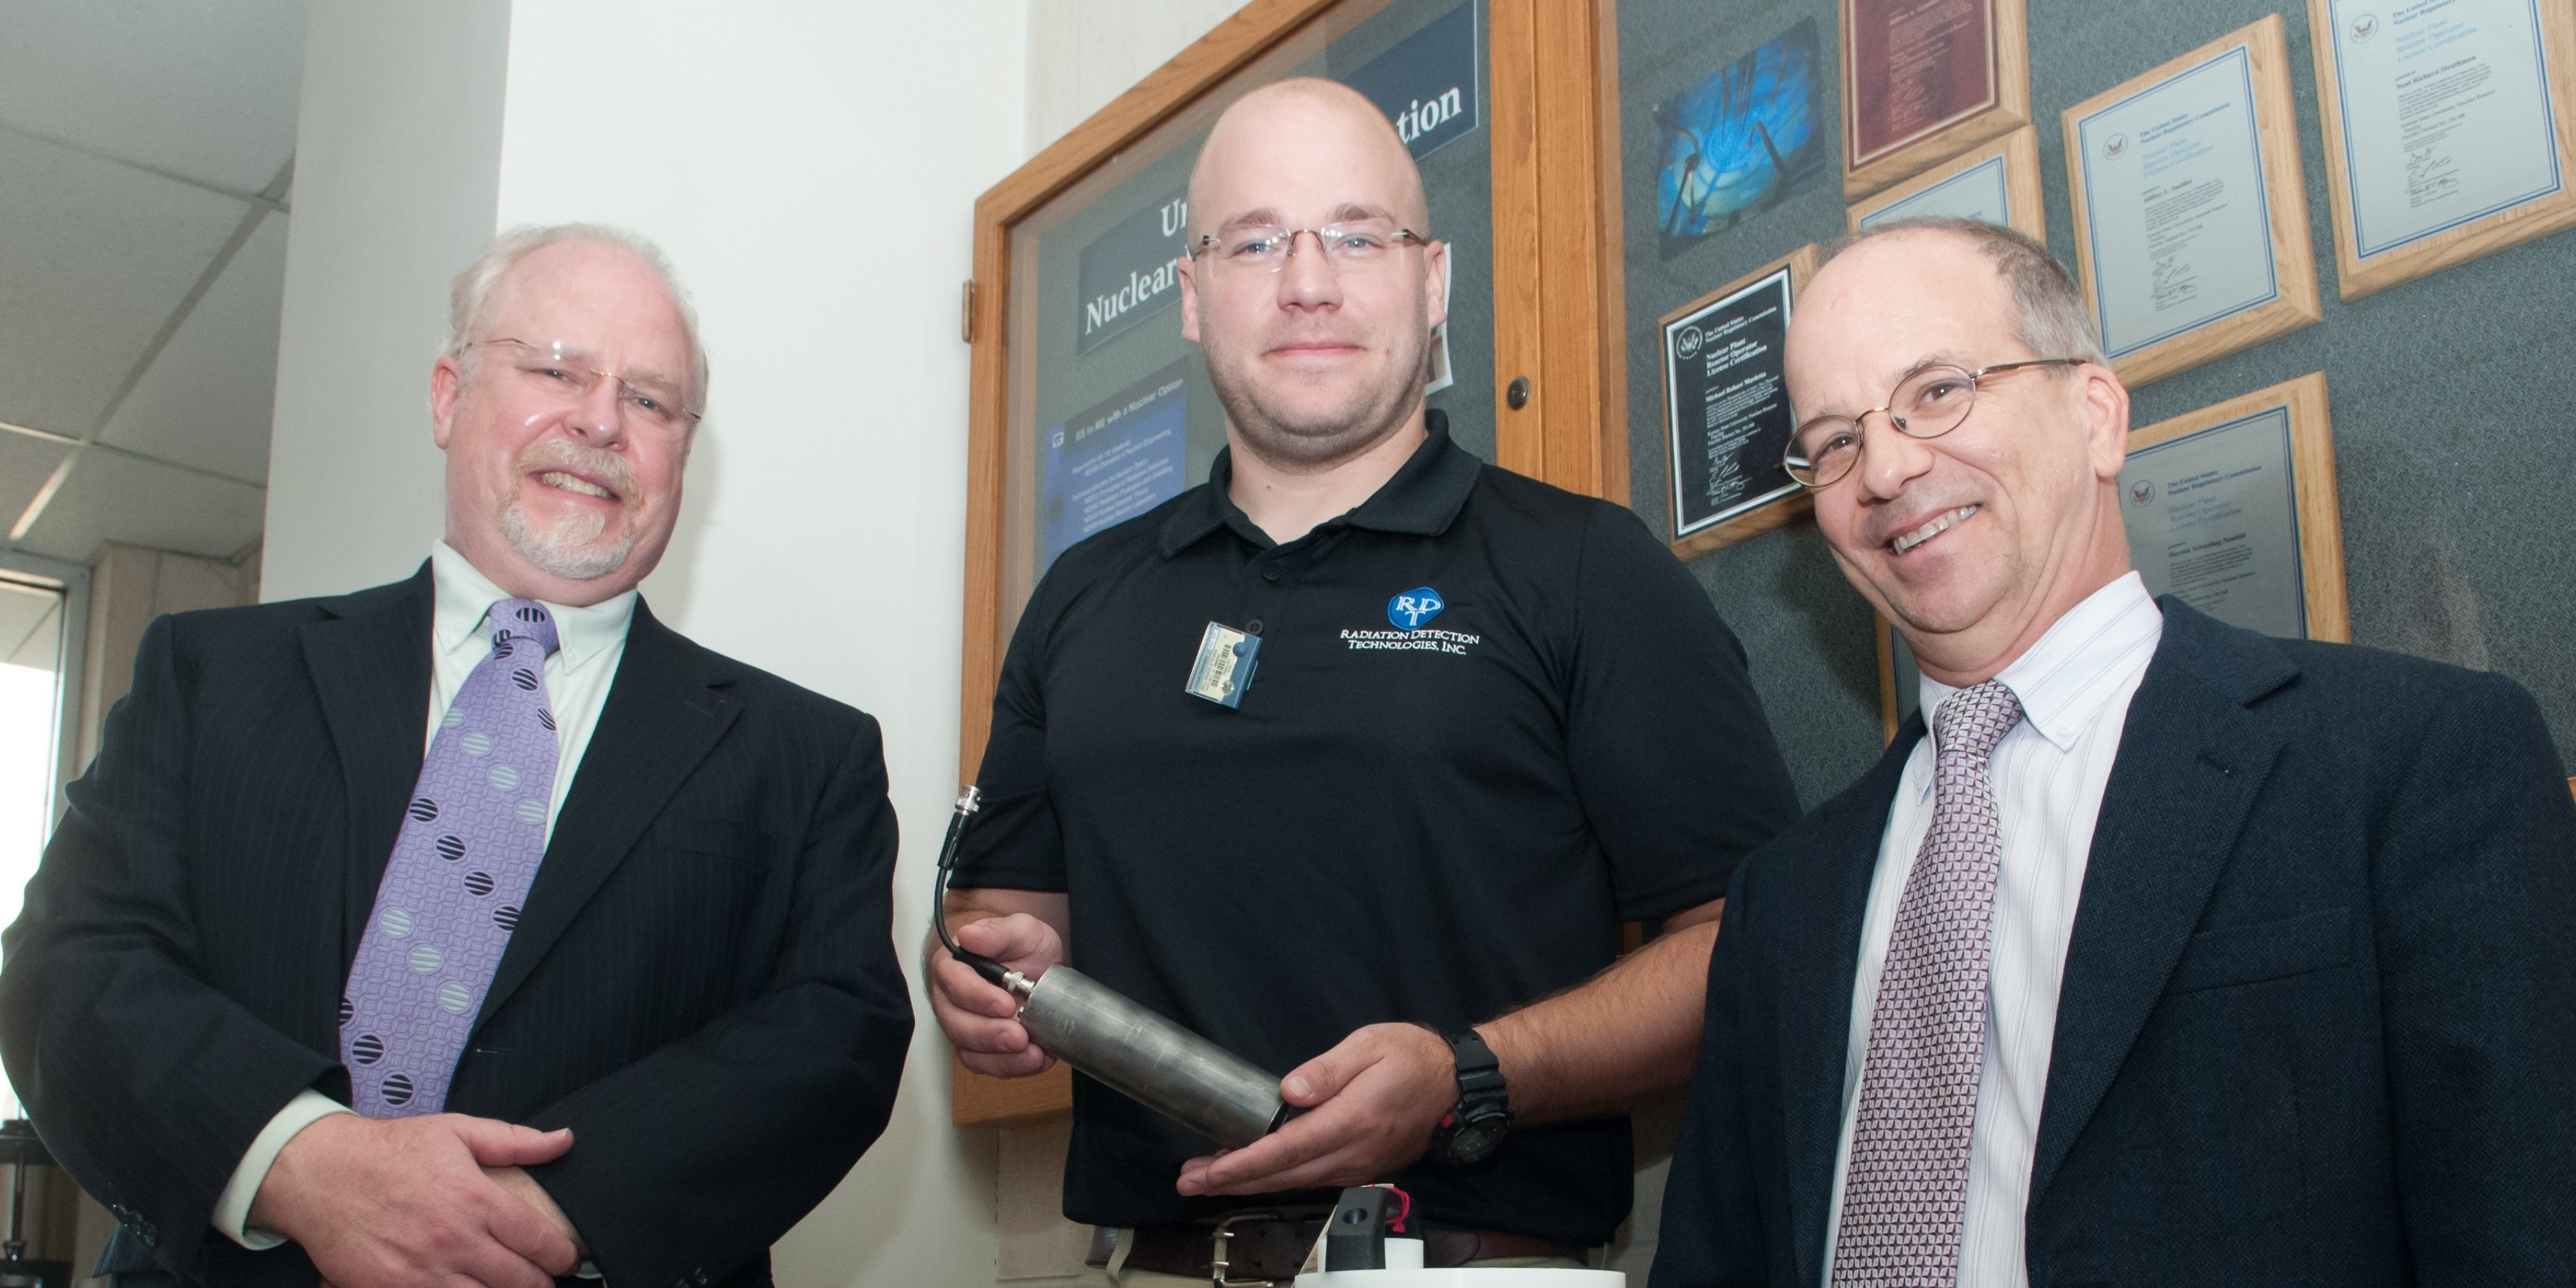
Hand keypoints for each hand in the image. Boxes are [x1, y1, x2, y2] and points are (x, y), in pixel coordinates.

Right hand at [249, 1113, 579, 1287]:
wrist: (321, 1174)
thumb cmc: (388, 1151)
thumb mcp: (456, 1131)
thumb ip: (514, 1141)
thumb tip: (563, 1141)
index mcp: (476, 1201)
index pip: (541, 1242)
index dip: (562, 1256)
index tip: (565, 1259)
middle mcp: (455, 1242)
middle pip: (521, 1282)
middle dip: (540, 1283)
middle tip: (542, 1279)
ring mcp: (423, 1273)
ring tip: (506, 1284)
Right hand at [927, 913, 1064, 1077]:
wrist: (1034, 965)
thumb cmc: (1019, 946)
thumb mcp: (1019, 929)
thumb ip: (997, 932)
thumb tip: (969, 935)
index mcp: (953, 966)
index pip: (954, 983)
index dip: (977, 997)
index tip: (1006, 1004)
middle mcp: (950, 1000)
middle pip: (957, 1024)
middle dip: (989, 1035)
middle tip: (1019, 1036)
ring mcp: (963, 1026)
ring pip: (969, 1050)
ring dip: (1001, 1058)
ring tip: (1033, 1055)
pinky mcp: (979, 1048)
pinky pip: (987, 1065)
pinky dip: (1011, 1067)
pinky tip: (1036, 1060)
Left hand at [1175, 1022, 1455, 1196]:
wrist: (1458, 1087)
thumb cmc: (1414, 1058)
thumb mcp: (1370, 1045)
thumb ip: (1328, 1069)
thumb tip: (1289, 1090)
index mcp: (1351, 1120)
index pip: (1284, 1150)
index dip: (1241, 1164)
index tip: (1206, 1170)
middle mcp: (1353, 1153)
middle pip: (1282, 1176)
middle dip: (1230, 1181)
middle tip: (1188, 1180)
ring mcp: (1358, 1166)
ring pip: (1294, 1183)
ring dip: (1250, 1183)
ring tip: (1210, 1177)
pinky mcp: (1361, 1168)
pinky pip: (1312, 1180)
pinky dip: (1278, 1179)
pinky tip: (1256, 1172)